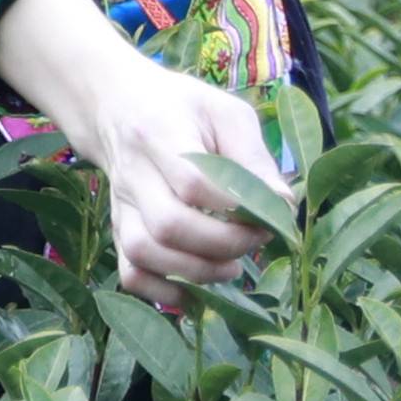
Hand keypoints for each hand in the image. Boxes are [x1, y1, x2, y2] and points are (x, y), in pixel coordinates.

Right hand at [0, 0, 287, 306]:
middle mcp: (131, 172)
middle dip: (223, 243)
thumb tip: (284, 205)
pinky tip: (196, 289)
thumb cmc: (183, 109)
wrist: (119, 108)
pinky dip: (162, 292)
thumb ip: (254, 157)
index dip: (236, 207)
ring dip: (196, 270)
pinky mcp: (117, 228)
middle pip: (169, 224)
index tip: (269, 212)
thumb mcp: (225, 113)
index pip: (193, 182)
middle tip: (256, 240)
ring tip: (231, 266)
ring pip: (144, 252)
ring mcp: (120, 205)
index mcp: (158, 133)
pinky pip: (129, 273)